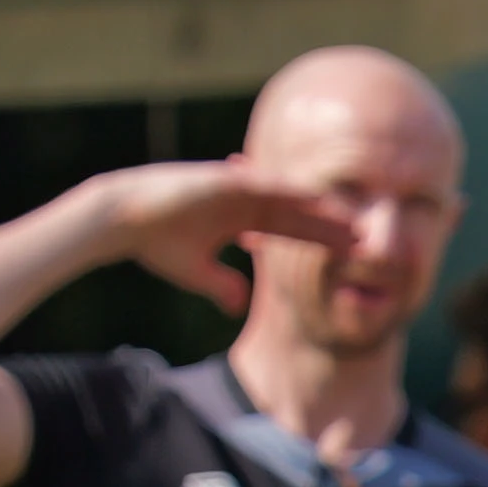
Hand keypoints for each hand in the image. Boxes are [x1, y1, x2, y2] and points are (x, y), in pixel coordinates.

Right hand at [85, 158, 352, 316]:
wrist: (123, 220)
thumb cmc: (155, 243)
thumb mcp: (196, 272)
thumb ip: (222, 286)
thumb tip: (240, 307)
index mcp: (238, 221)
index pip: (288, 231)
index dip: (317, 240)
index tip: (346, 253)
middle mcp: (241, 201)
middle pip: (296, 214)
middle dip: (328, 225)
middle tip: (364, 237)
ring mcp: (234, 188)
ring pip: (287, 198)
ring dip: (318, 208)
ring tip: (351, 219)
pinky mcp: (224, 180)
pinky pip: (266, 185)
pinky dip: (291, 190)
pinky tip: (318, 198)